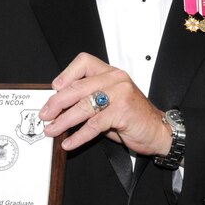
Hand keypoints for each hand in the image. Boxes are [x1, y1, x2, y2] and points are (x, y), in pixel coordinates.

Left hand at [40, 52, 171, 155]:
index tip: (53, 89)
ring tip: (52, 130)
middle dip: (57, 102)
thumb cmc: (131, 117)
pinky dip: (79, 136)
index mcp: (110, 73)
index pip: (84, 62)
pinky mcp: (122, 112)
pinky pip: (93, 125)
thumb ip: (88, 99)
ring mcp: (120, 94)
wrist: (158, 131)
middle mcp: (115, 79)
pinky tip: (69, 142)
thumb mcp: (109, 102)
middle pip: (78, 87)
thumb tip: (58, 106)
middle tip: (45, 114)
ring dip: (63, 121)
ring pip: (83, 106)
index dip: (66, 74)